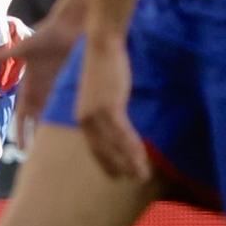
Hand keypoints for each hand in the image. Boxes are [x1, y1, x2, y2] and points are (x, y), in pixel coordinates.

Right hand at [0, 14, 75, 141]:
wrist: (73, 25)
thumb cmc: (49, 34)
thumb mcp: (25, 47)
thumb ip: (5, 55)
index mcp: (31, 86)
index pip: (24, 116)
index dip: (23, 133)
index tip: (23, 150)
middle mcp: (45, 90)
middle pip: (40, 122)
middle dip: (38, 139)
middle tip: (41, 159)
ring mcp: (60, 88)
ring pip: (56, 117)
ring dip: (56, 132)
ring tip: (60, 152)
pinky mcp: (75, 84)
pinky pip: (74, 107)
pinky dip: (75, 119)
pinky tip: (82, 134)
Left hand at [72, 34, 149, 181]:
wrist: (101, 46)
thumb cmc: (102, 67)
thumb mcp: (99, 93)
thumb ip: (104, 110)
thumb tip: (115, 121)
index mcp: (81, 116)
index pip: (94, 147)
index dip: (106, 163)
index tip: (118, 175)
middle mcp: (85, 119)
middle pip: (103, 151)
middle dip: (119, 167)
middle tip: (134, 179)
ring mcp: (97, 114)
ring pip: (115, 145)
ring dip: (130, 161)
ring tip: (143, 174)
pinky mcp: (109, 106)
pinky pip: (123, 133)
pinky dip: (133, 146)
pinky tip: (144, 156)